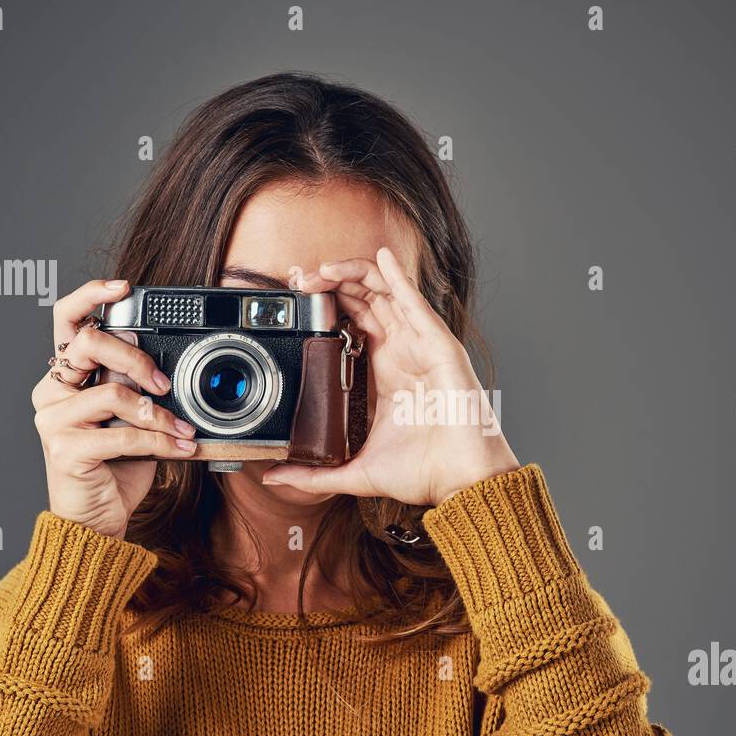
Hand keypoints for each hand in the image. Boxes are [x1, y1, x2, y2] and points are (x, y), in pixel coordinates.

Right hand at [31, 280, 197, 539]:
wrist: (96, 519)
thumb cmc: (115, 467)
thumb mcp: (131, 417)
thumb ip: (135, 386)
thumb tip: (161, 363)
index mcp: (66, 376)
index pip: (66, 320)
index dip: (91, 296)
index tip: (124, 287)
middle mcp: (52, 392)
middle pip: (88, 344)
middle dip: (136, 358)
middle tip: (164, 383)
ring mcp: (54, 421)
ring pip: (112, 394)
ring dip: (159, 413)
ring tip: (182, 429)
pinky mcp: (65, 450)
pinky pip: (123, 435)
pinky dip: (161, 441)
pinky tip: (182, 448)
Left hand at [262, 248, 519, 505]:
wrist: (460, 480)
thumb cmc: (424, 471)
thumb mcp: (355, 469)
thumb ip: (314, 474)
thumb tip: (275, 478)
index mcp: (385, 370)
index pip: (354, 320)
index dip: (328, 302)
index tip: (297, 297)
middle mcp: (403, 351)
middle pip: (366, 299)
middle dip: (332, 283)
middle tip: (300, 279)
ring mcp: (421, 345)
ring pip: (386, 292)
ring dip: (354, 273)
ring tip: (323, 268)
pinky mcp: (439, 345)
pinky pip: (416, 302)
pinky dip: (398, 277)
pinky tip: (381, 256)